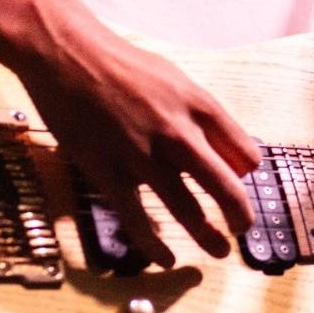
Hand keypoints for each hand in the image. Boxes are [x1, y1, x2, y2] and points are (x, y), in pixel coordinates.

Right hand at [15, 23, 260, 266]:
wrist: (65, 54)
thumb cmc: (122, 63)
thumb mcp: (176, 79)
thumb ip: (203, 115)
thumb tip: (229, 152)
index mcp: (200, 106)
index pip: (245, 154)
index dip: (248, 175)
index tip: (243, 184)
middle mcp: (178, 134)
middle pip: (226, 188)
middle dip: (241, 216)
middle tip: (243, 228)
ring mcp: (144, 157)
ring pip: (187, 211)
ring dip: (208, 236)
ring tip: (220, 250)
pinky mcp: (109, 173)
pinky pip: (137, 221)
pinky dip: (154, 246)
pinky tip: (166, 258)